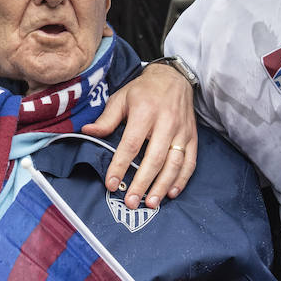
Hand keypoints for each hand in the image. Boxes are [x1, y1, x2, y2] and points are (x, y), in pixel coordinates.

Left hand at [82, 61, 196, 208]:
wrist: (174, 78)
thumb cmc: (143, 91)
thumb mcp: (121, 98)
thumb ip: (106, 119)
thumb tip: (87, 132)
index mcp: (145, 112)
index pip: (131, 144)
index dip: (120, 166)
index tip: (111, 184)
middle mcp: (166, 123)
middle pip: (154, 158)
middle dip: (142, 183)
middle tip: (131, 202)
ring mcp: (182, 131)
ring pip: (174, 163)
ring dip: (162, 186)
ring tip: (151, 203)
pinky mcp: (192, 137)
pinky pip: (190, 162)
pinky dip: (182, 179)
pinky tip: (171, 193)